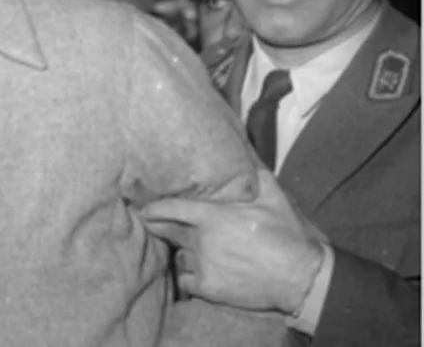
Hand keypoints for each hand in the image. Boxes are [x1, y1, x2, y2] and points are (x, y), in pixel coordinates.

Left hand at [142, 168, 327, 314]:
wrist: (300, 277)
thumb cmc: (287, 236)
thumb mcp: (274, 199)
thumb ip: (257, 177)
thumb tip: (250, 158)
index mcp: (213, 217)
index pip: (173, 209)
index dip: (155, 208)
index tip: (144, 209)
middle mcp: (202, 240)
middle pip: (169, 232)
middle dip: (159, 228)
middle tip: (151, 225)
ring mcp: (203, 265)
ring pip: (179, 257)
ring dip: (183, 254)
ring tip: (190, 252)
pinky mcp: (208, 288)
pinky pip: (185, 281)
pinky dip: (187, 278)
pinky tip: (194, 274)